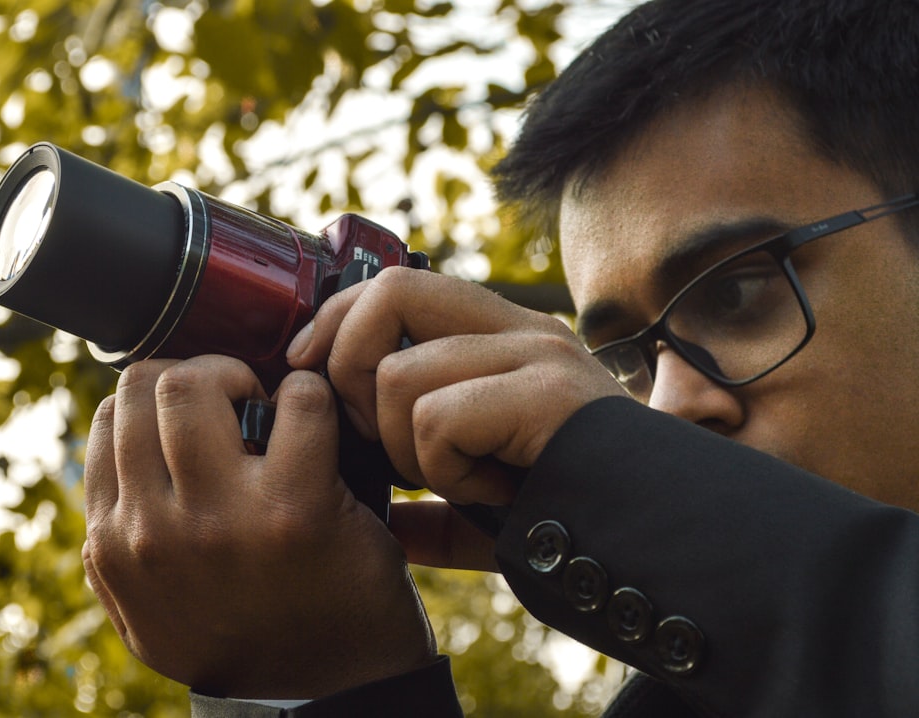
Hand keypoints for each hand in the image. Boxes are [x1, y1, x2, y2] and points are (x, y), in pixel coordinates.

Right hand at [81, 356, 436, 697]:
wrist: (328, 694)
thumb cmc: (247, 642)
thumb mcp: (150, 615)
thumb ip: (120, 552)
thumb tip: (112, 478)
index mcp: (113, 545)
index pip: (110, 417)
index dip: (159, 396)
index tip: (201, 411)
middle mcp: (152, 530)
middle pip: (146, 384)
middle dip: (197, 373)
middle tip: (239, 398)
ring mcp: (221, 518)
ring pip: (197, 381)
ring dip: (243, 375)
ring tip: (272, 407)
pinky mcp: (295, 508)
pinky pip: (297, 402)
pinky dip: (311, 397)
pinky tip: (319, 422)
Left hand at [287, 268, 623, 565]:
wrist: (671, 540)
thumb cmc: (577, 516)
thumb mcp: (492, 503)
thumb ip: (438, 505)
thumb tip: (388, 526)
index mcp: (502, 337)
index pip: (392, 285)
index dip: (335, 325)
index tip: (311, 375)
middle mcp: (520, 329)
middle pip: (389, 292)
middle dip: (348, 367)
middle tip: (380, 439)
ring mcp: (538, 355)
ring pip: (399, 374)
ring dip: (408, 448)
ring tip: (462, 479)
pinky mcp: (547, 393)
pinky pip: (438, 420)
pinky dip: (445, 472)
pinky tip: (491, 493)